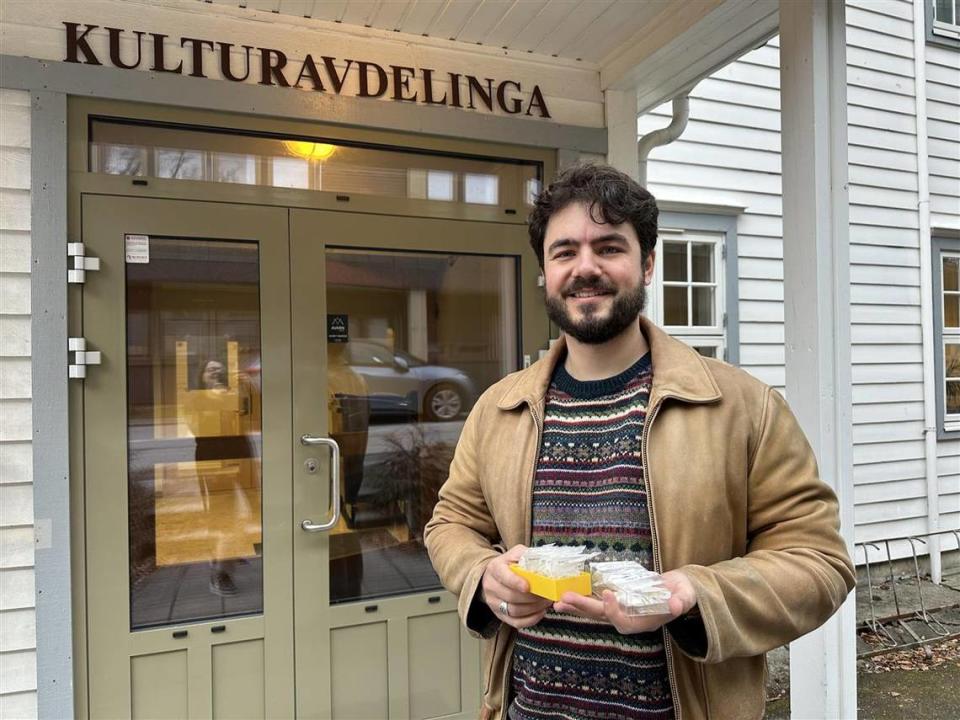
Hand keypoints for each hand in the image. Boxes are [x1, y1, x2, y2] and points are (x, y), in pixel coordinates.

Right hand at [481, 545, 552, 628]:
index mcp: (495, 568)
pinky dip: (531, 619)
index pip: (504, 576)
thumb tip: (545, 560)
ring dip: (534, 608)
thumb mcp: (515, 554)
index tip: (528, 586)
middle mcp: (491, 586)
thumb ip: (527, 554)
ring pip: (514, 611)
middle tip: (547, 594)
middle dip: (532, 597)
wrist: (494, 577)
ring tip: (546, 602)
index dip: (516, 582)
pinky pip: (516, 623)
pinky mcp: (500, 615)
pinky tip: (540, 612)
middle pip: (511, 596)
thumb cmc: (509, 565)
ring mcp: (494, 603)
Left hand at [552, 570, 697, 634]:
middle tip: (563, 599)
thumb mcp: (685, 597)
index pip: (624, 622)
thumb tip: (676, 604)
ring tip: (557, 602)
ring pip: (595, 612)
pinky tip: (567, 595)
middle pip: (603, 616)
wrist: (678, 591)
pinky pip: (596, 602)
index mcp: (644, 622)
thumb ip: (681, 601)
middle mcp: (629, 619)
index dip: (614, 610)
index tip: (608, 594)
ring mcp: (621, 611)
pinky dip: (582, 599)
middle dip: (583, 607)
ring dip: (576, 607)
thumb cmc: (682, 595)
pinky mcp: (616, 601)